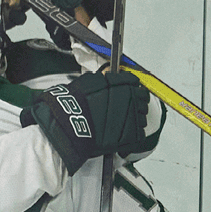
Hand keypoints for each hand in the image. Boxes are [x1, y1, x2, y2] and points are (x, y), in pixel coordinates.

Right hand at [21, 71, 149, 174]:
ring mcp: (131, 118)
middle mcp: (129, 99)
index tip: (128, 89)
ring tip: (123, 122)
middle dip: (137, 101)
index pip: (134, 81)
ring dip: (136, 118)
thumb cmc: (72, 106)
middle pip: (143, 98)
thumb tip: (106, 75)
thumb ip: (100, 79)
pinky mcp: (130, 136)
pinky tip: (124, 135)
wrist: (68, 126)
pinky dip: (133, 136)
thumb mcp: (85, 83)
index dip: (131, 86)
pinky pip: (139, 135)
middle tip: (127, 106)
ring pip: (142, 116)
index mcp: (119, 84)